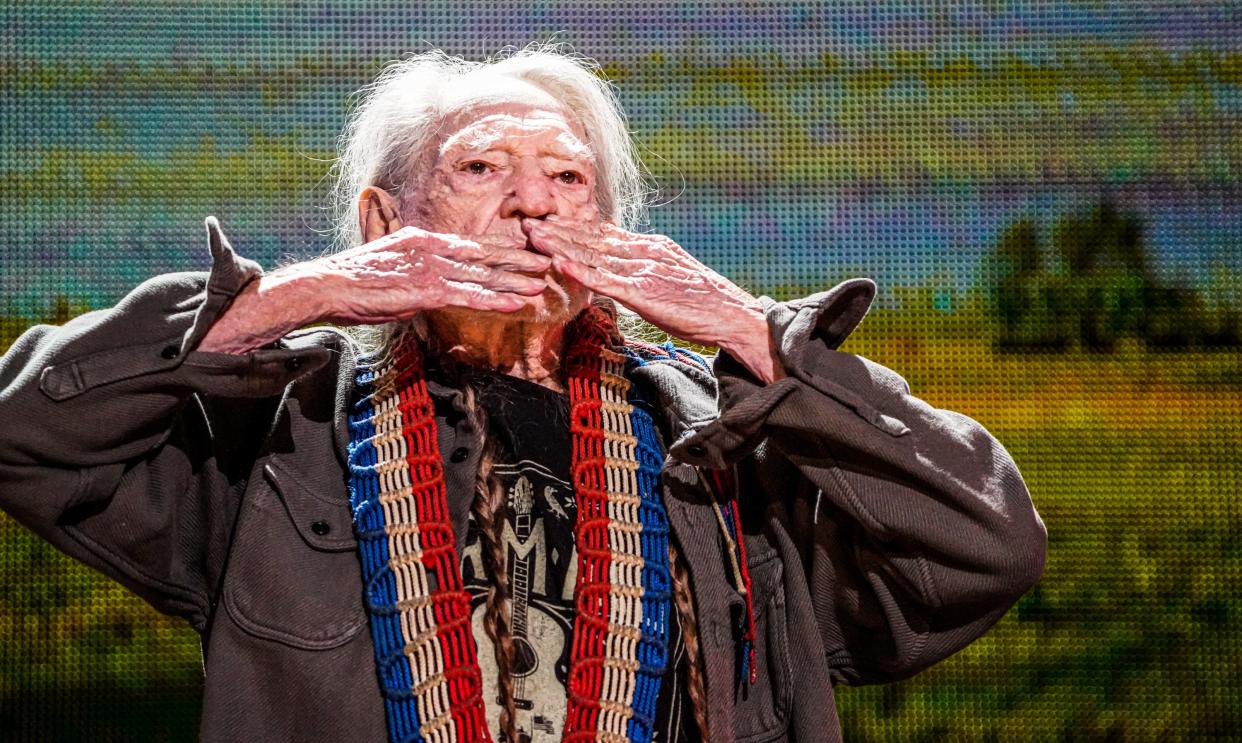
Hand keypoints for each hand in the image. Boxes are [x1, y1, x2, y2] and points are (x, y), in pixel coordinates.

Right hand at [198, 226, 551, 353]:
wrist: (328, 286)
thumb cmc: (357, 282)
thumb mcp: (393, 266)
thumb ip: (418, 268)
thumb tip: (434, 279)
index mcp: (425, 240)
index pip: (472, 244)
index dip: (504, 248)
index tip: (529, 250)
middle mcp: (432, 249)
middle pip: (486, 255)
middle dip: (520, 259)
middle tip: (551, 260)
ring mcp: (430, 268)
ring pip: (483, 275)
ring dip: (516, 280)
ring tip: (544, 284)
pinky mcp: (425, 291)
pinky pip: (468, 296)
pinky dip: (496, 299)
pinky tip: (517, 302)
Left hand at [522, 217, 783, 382]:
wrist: (732, 315)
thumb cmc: (704, 304)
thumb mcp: (673, 277)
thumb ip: (647, 270)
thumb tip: (625, 271)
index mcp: (651, 247)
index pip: (605, 233)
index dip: (574, 227)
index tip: (548, 221)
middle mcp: (644, 251)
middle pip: (593, 237)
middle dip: (558, 230)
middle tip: (527, 223)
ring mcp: (643, 270)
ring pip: (593, 253)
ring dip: (560, 244)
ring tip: (532, 237)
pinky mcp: (643, 292)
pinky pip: (604, 279)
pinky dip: (579, 270)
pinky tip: (558, 264)